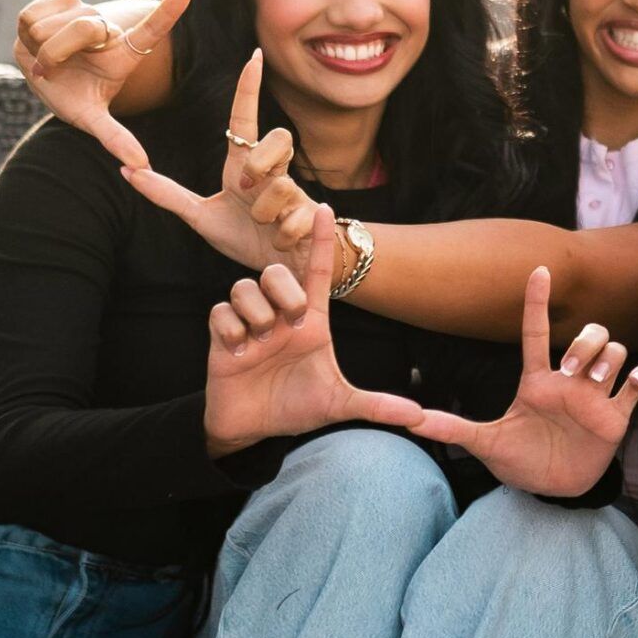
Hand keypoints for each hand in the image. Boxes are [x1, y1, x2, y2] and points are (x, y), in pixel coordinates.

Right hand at [13, 0, 195, 171]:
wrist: (48, 80)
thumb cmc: (76, 99)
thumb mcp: (94, 120)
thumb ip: (116, 138)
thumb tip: (140, 167)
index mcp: (126, 53)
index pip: (154, 28)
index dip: (170, 8)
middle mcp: (109, 27)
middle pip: (84, 27)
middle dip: (59, 54)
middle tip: (54, 71)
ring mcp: (86, 10)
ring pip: (51, 24)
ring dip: (40, 47)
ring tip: (49, 59)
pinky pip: (30, 14)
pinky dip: (26, 31)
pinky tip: (36, 39)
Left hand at [125, 53, 318, 276]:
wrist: (281, 271)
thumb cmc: (245, 239)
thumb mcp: (201, 218)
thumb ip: (168, 196)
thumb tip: (127, 172)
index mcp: (244, 166)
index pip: (245, 119)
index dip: (249, 88)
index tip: (252, 56)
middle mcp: (273, 172)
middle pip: (278, 137)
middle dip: (259, 163)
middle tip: (245, 190)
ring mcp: (296, 192)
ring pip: (283, 182)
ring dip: (265, 212)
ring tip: (263, 226)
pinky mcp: (313, 215)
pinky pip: (295, 217)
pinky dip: (281, 235)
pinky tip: (279, 241)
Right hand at [203, 207, 421, 458]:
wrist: (254, 429)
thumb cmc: (296, 408)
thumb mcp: (340, 405)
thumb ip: (378, 406)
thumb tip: (418, 416)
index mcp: (311, 322)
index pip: (316, 272)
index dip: (320, 241)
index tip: (326, 208)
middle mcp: (280, 316)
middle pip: (275, 272)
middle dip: (283, 291)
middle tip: (289, 324)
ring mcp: (250, 323)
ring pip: (244, 287)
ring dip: (256, 313)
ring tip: (260, 343)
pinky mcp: (221, 335)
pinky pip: (220, 311)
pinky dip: (231, 330)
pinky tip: (238, 351)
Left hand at [408, 268, 637, 494]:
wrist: (552, 489)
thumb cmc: (520, 461)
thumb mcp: (485, 444)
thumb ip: (452, 429)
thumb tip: (411, 420)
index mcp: (538, 382)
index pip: (536, 333)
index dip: (537, 302)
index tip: (539, 270)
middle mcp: (569, 382)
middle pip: (589, 336)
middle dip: (586, 343)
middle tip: (573, 370)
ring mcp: (595, 397)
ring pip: (615, 351)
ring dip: (611, 357)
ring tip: (598, 380)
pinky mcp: (616, 416)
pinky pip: (636, 384)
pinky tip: (635, 379)